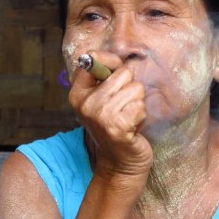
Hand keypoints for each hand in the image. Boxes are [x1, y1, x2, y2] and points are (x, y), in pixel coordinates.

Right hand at [69, 51, 152, 182]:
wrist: (120, 161)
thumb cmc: (117, 125)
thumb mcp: (103, 100)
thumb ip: (105, 78)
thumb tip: (114, 56)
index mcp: (77, 93)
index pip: (93, 58)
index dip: (112, 61)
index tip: (118, 73)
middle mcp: (84, 103)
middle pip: (123, 74)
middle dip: (132, 88)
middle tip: (125, 107)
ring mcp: (99, 115)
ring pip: (135, 89)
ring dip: (138, 103)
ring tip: (129, 117)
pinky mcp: (116, 127)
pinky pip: (140, 106)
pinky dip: (141, 115)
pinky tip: (133, 127)